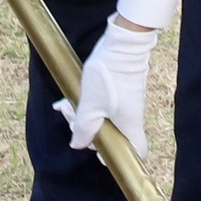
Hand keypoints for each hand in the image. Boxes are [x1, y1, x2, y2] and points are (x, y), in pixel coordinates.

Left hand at [57, 0, 182, 154]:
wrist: (121, 43)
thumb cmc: (109, 76)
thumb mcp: (90, 105)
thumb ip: (83, 128)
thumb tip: (78, 145)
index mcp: (129, 125)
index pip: (136, 152)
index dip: (120, 157)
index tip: (100, 151)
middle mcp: (130, 117)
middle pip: (111, 136)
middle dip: (86, 131)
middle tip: (70, 117)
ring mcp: (125, 104)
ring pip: (102, 119)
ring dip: (81, 115)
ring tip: (64, 106)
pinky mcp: (119, 91)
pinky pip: (101, 106)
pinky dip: (85, 105)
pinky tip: (67, 100)